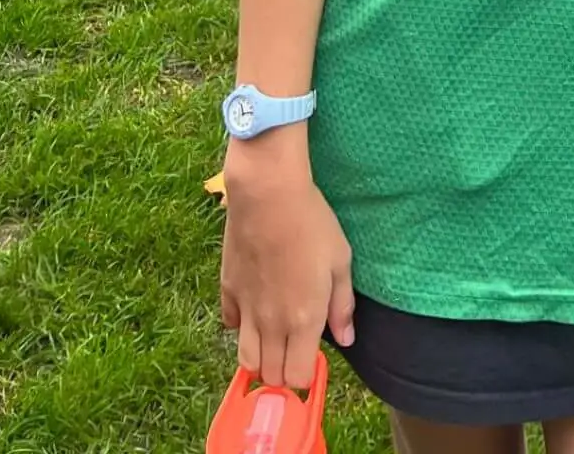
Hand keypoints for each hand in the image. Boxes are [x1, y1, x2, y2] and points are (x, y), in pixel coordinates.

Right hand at [220, 148, 355, 388]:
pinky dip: (241, 327)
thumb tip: (346, 339)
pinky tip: (255, 308)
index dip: (305, 375)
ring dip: (260, 357)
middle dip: (283, 371)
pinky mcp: (227, 290)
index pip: (296, 378)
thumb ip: (343, 306)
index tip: (313, 354)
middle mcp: (271, 324)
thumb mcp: (341, 261)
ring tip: (274, 337)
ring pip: (245, 360)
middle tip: (295, 347)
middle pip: (270, 375)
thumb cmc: (312, 224)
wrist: (269, 194)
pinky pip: (230, 326)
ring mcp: (245, 309)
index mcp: (303, 321)